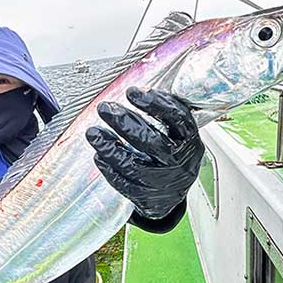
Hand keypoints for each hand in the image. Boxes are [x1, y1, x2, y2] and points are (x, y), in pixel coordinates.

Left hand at [87, 87, 203, 218]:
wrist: (172, 195)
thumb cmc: (172, 155)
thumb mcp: (179, 134)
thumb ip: (164, 114)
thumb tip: (140, 87)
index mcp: (190, 141)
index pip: (177, 119)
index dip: (155, 104)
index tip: (133, 93)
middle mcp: (178, 162)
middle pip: (151, 141)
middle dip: (124, 122)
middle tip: (105, 108)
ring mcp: (162, 181)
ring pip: (134, 165)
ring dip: (110, 147)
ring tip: (93, 132)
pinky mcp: (146, 196)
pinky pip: (124, 182)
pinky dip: (109, 168)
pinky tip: (98, 154)